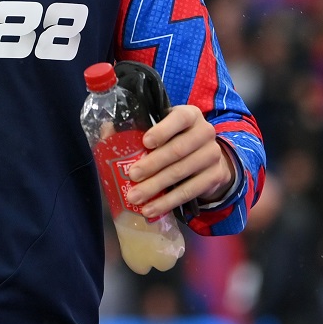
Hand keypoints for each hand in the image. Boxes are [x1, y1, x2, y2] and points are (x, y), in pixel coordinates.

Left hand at [124, 104, 233, 219]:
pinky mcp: (216, 176)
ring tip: (135, 198)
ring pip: (182, 172)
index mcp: (189, 114)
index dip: (163, 130)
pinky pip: (190, 192)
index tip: (145, 142)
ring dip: (156, 187)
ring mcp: (213, 154)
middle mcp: (205, 132)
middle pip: (177, 150)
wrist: (206, 157)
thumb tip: (107, 128)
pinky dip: (168, 202)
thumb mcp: (160, 128)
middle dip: (152, 164)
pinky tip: (151, 209)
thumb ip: (135, 127)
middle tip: (131, 176)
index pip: (178, 119)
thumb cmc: (174, 138)